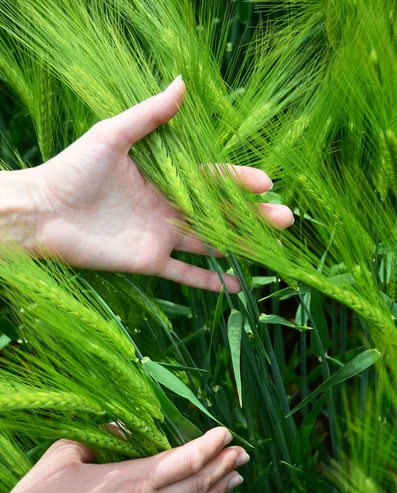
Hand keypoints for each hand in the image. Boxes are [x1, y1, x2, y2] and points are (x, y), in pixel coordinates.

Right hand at [0, 427, 248, 492]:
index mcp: (128, 481)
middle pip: (195, 486)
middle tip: (241, 454)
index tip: (225, 434)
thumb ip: (96, 438)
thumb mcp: (63, 455)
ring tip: (234, 481)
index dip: (208, 446)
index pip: (183, 460)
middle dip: (222, 467)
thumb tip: (121, 427)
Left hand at [19, 77, 291, 292]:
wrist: (41, 212)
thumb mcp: (113, 135)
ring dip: (240, 246)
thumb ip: (150, 116)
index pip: (211, 180)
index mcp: (163, 177)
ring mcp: (160, 236)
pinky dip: (209, 282)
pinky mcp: (148, 261)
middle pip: (218, 213)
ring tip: (272, 251)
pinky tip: (236, 286)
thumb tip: (182, 82)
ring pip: (209, 243)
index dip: (238, 182)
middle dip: (252, 216)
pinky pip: (184, 274)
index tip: (266, 184)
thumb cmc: (72, 169)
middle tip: (285, 219)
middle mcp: (167, 207)